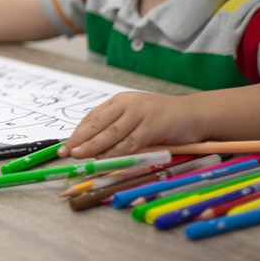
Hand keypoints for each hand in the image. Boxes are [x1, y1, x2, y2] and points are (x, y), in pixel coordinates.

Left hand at [58, 91, 201, 158]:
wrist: (194, 114)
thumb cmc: (163, 120)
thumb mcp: (136, 120)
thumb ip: (117, 130)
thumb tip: (93, 149)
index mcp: (120, 101)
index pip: (93, 117)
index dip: (78, 132)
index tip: (66, 145)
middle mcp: (127, 104)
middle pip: (98, 123)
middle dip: (79, 139)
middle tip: (65, 152)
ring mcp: (140, 113)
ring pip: (111, 132)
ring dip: (93, 146)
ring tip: (79, 155)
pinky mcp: (153, 125)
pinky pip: (130, 141)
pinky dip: (117, 152)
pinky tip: (105, 159)